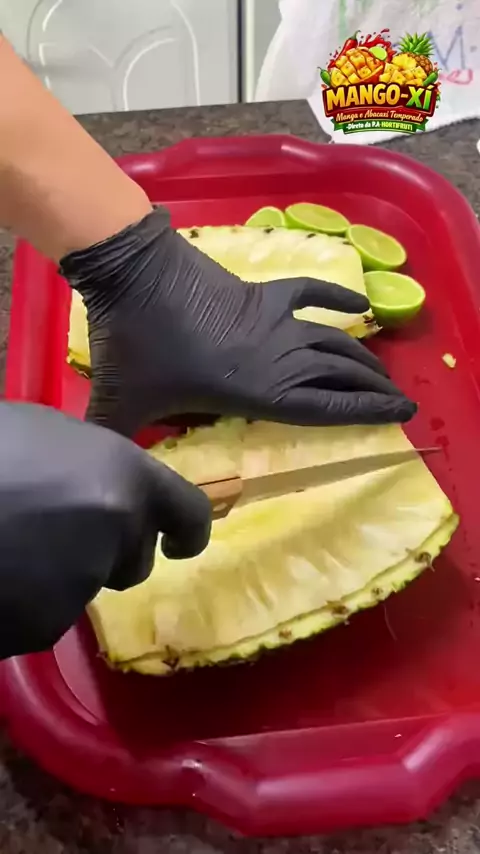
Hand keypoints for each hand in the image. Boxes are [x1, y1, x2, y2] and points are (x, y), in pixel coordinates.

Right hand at [0, 403, 210, 657]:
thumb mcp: (46, 434)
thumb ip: (91, 466)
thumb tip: (101, 489)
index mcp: (124, 477)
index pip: (188, 514)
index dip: (186, 530)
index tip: (179, 543)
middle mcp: (115, 535)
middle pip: (134, 559)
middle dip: (108, 553)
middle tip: (57, 532)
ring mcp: (77, 587)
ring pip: (83, 588)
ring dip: (58, 576)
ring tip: (9, 544)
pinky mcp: (38, 628)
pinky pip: (41, 617)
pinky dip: (23, 602)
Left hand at [61, 207, 415, 436]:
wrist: (135, 273)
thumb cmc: (135, 342)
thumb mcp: (121, 405)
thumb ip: (117, 444)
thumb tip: (103, 480)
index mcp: (256, 390)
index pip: (326, 407)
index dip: (366, 412)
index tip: (400, 414)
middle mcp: (278, 357)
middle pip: (338, 374)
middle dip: (373, 388)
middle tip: (399, 399)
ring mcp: (274, 321)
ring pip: (331, 340)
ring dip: (360, 355)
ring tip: (383, 370)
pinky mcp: (262, 292)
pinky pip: (310, 294)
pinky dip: (336, 299)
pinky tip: (360, 307)